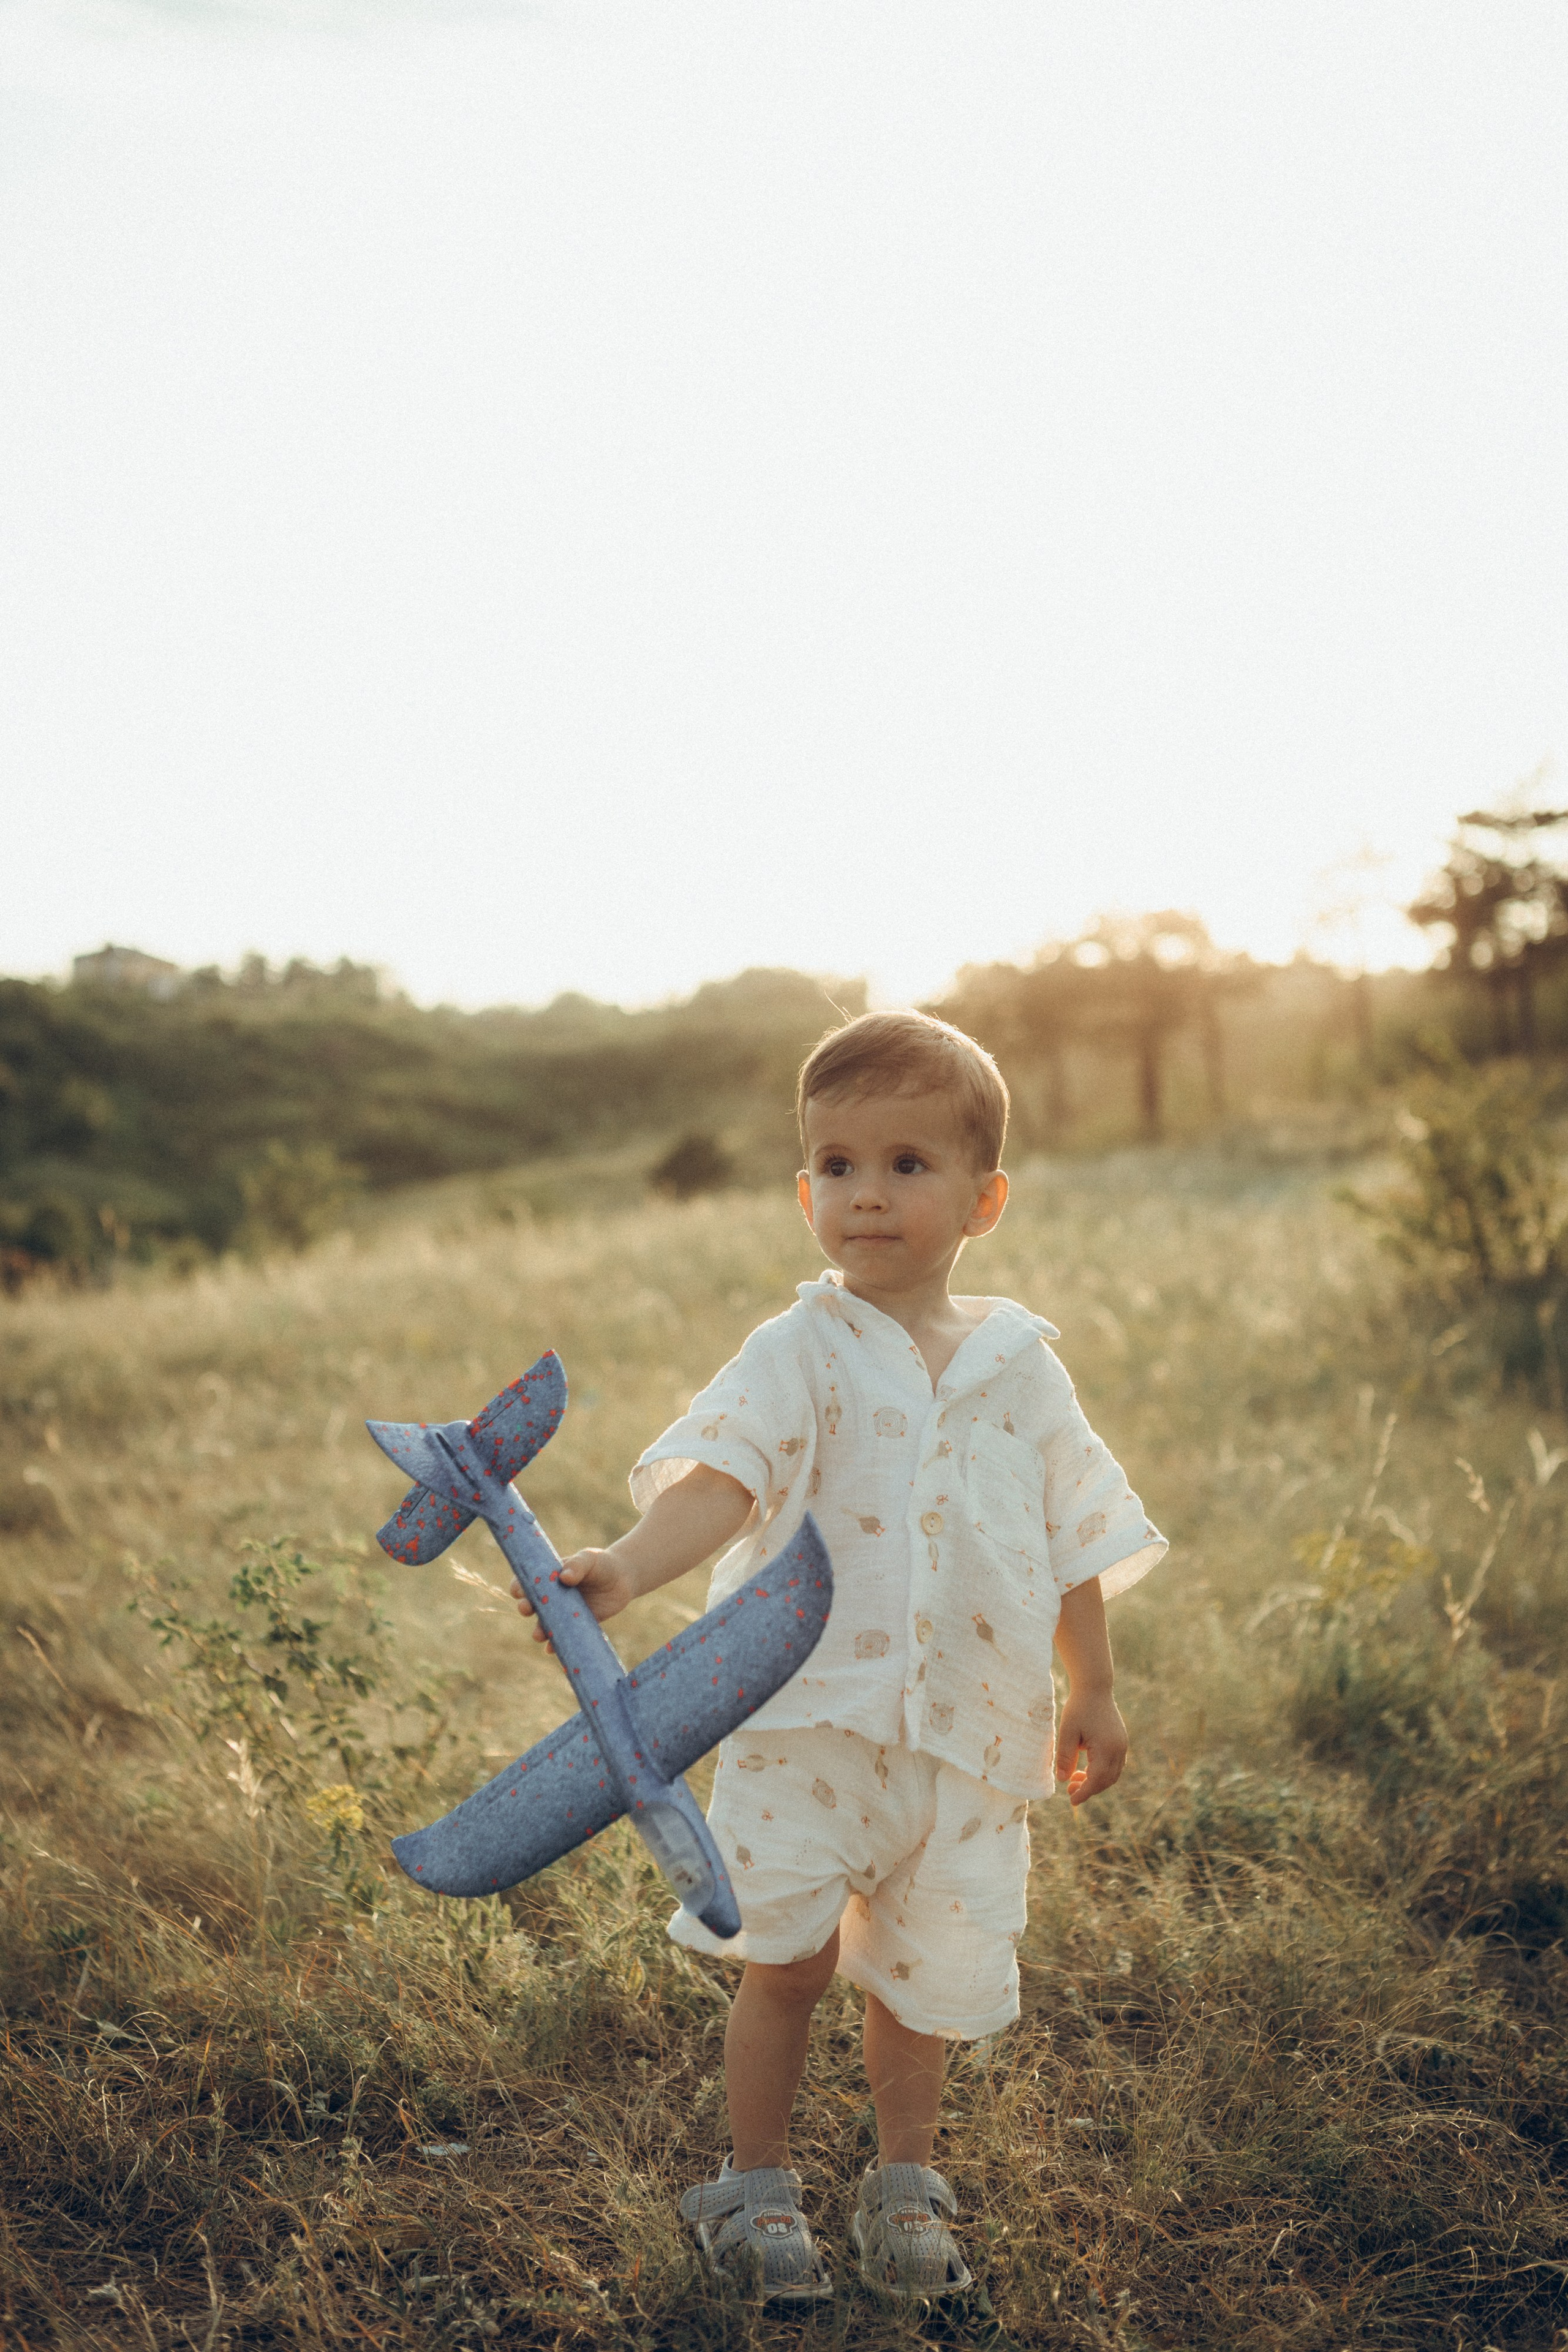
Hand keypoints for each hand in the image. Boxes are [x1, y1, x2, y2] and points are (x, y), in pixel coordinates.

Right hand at [512, 1545, 636, 1647]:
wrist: (623, 1580)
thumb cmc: (602, 1564)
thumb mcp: (589, 1559)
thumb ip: (577, 1565)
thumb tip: (564, 1577)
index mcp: (550, 1577)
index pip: (528, 1582)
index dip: (519, 1587)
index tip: (518, 1592)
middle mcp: (553, 1596)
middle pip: (532, 1604)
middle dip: (526, 1607)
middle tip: (527, 1609)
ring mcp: (563, 1612)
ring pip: (545, 1624)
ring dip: (539, 1630)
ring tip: (538, 1635)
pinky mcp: (576, 1625)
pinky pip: (563, 1637)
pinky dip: (556, 1644)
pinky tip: (552, 1649)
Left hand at [1054, 1688, 1127, 1806]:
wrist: (1095, 1687)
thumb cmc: (1079, 1708)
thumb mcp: (1067, 1732)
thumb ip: (1065, 1757)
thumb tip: (1062, 1780)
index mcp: (1107, 1749)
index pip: (1096, 1780)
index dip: (1084, 1793)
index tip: (1072, 1801)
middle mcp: (1119, 1749)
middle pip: (1106, 1780)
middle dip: (1089, 1789)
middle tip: (1069, 1791)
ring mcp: (1122, 1745)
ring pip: (1112, 1774)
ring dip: (1095, 1781)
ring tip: (1075, 1779)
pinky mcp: (1121, 1741)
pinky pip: (1114, 1765)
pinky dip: (1101, 1772)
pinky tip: (1085, 1769)